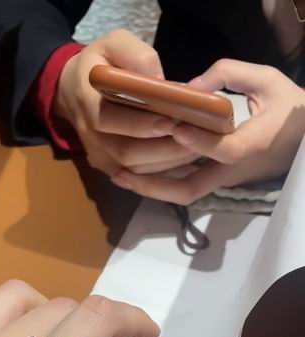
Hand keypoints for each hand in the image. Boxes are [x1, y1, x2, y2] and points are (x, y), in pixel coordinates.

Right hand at [54, 29, 193, 174]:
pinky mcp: (109, 168)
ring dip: (167, 162)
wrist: (72, 91)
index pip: (108, 120)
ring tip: (198, 147)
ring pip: (134, 170)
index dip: (139, 124)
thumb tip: (160, 81)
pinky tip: (185, 160)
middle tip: (196, 137)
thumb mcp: (112, 43)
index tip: (171, 120)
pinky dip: (163, 173)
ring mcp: (99, 156)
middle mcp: (90, 136)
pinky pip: (137, 178)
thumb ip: (136, 55)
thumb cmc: (98, 64)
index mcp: (86, 101)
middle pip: (125, 153)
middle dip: (163, 148)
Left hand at [111, 59, 304, 203]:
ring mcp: (224, 180)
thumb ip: (231, 74)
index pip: (224, 150)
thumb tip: (191, 86)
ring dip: (151, 188)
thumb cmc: (288, 109)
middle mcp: (233, 170)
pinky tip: (136, 171)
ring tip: (119, 175)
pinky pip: (186, 186)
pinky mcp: (218, 181)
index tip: (175, 127)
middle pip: (190, 190)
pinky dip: (161, 182)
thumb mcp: (268, 80)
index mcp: (253, 144)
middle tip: (120, 172)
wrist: (302, 140)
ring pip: (185, 194)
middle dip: (153, 185)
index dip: (199, 142)